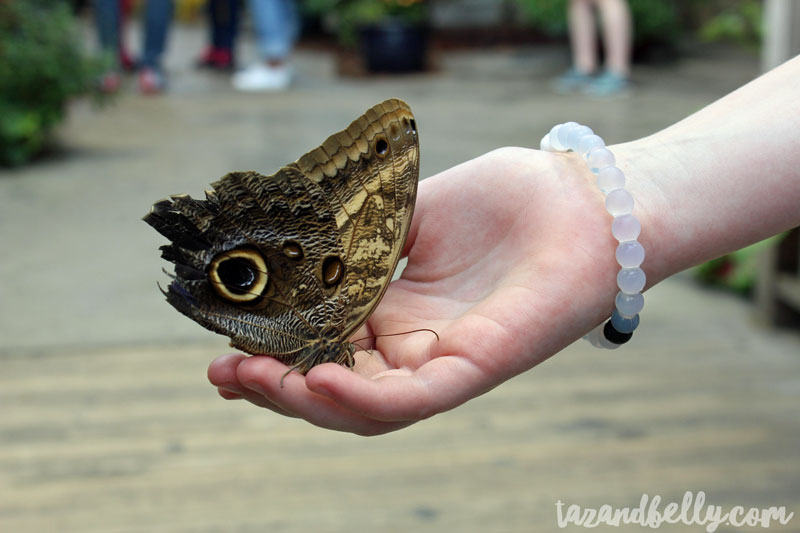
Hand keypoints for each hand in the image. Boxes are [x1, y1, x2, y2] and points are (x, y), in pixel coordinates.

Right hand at [208, 147, 630, 434]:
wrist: (580, 200)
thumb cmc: (506, 201)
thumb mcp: (411, 212)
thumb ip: (357, 234)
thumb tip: (292, 246)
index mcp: (393, 312)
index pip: (321, 345)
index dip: (272, 350)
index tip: (223, 343)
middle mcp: (411, 346)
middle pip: (333, 386)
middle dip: (274, 386)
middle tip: (223, 372)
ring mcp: (441, 362)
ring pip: (364, 406)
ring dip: (303, 400)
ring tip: (253, 378)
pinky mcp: (473, 367)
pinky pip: (412, 399)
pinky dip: (361, 398)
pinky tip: (317, 380)